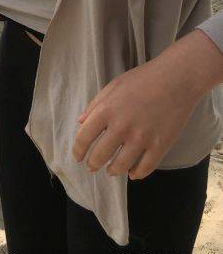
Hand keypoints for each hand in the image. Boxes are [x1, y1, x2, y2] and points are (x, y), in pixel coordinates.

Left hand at [72, 54, 201, 179]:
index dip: (78, 150)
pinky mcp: (160, 146)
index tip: (77, 156)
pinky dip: (136, 174)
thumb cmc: (142, 79)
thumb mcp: (112, 86)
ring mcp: (142, 138)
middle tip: (92, 167)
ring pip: (121, 166)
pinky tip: (132, 173)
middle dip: (93, 164)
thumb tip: (80, 122)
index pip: (84, 137)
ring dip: (113, 171)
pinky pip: (145, 168)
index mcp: (106, 110)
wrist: (176, 79)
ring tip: (111, 171)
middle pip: (100, 156)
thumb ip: (95, 105)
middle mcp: (122, 127)